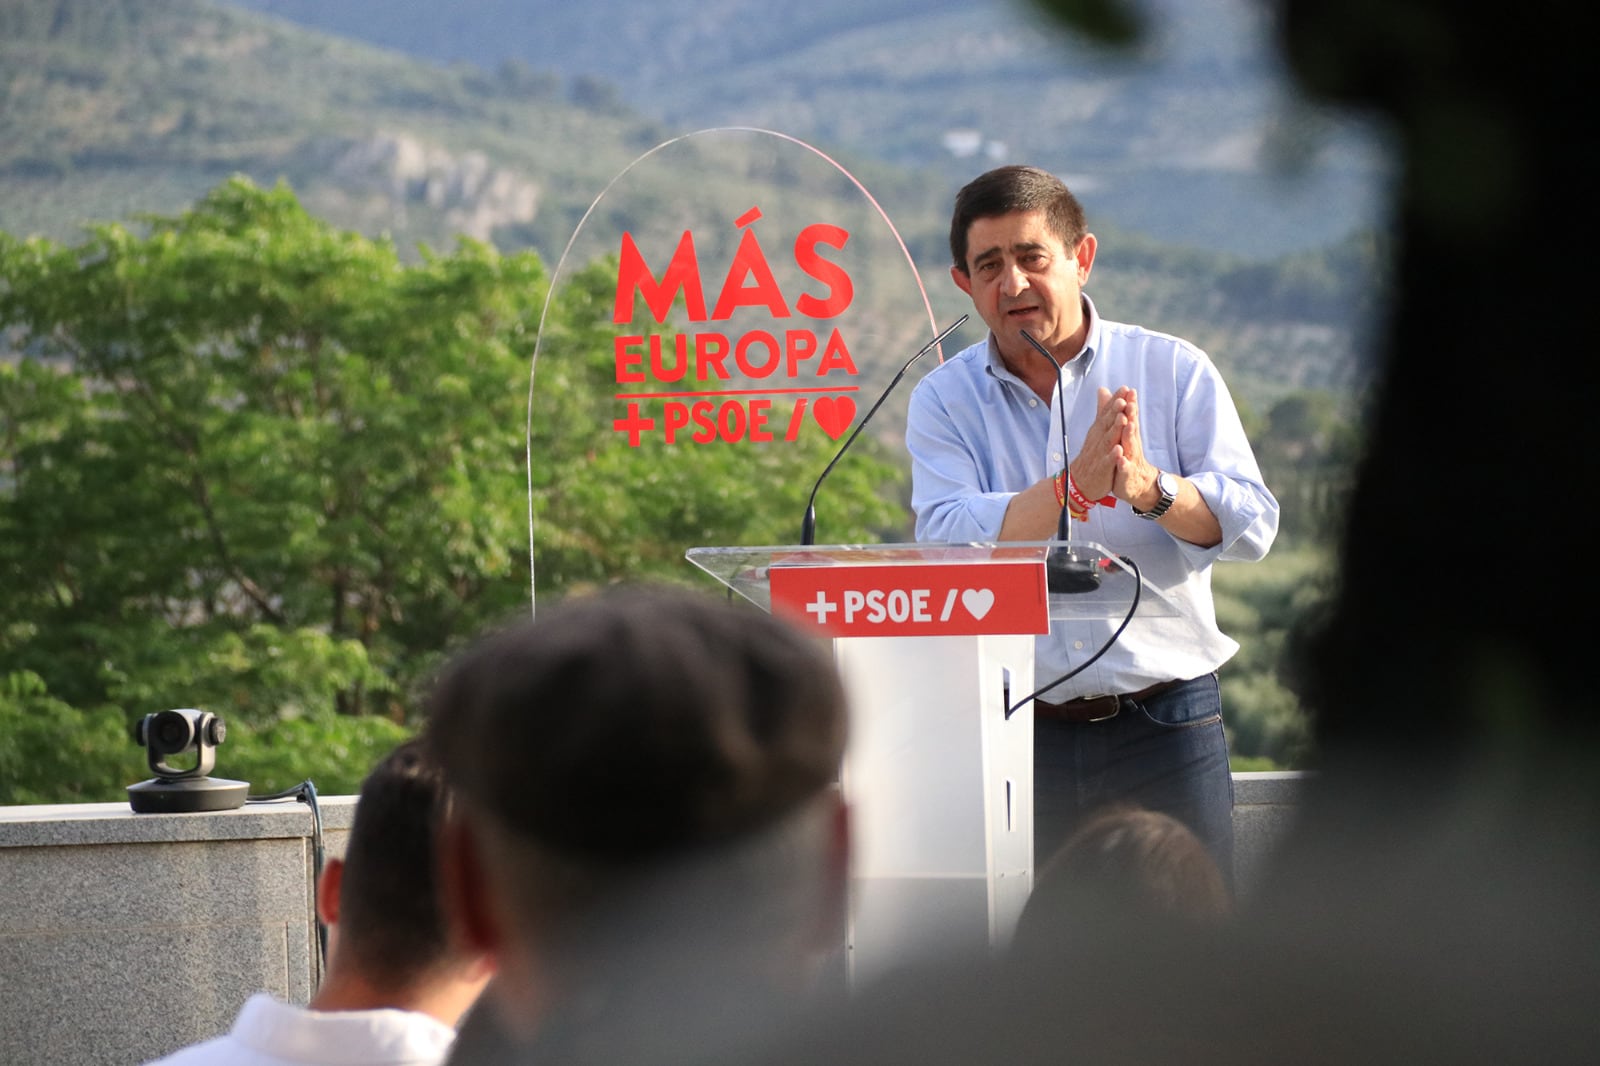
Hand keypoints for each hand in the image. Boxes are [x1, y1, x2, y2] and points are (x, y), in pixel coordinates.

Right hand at [1068, 387, 1125, 500]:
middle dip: (1114, 411)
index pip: (1107, 412)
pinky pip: (1107, 462)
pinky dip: (1112, 456)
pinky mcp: (1101, 469)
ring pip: (1107, 440)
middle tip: (1122, 399)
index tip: (1124, 388)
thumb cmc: (1092, 453)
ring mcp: (1099, 454)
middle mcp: (1098, 439)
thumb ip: (1102, 409)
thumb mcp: (1097, 429)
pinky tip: (1119, 450)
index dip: (1115, 400)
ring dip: (1114, 429)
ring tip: (1122, 419)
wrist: (1080, 481)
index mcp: (1099, 430)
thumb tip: (1103, 389)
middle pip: (1106, 423)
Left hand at [1110, 387, 1159, 506]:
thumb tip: (1117, 397)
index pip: (1129, 417)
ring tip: (1129, 424)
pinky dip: (1123, 464)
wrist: (1136, 483)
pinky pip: (1125, 469)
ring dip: (1129, 435)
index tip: (1127, 389)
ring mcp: (1130, 459)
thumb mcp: (1123, 436)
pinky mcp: (1127, 474)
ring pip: (1130, 446)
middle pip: (1132, 428)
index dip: (1129, 403)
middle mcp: (1132, 445)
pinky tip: (1121, 459)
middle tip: (1130, 402)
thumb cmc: (1127, 456)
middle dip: (1131, 415)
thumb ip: (1119, 416)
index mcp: (1129, 435)